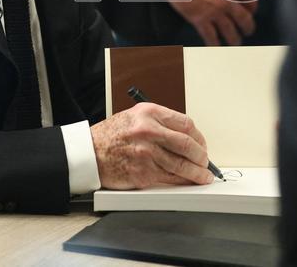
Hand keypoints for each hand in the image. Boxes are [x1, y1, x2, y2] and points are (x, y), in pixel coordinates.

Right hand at [91, 103, 213, 189]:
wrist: (90, 152)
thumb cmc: (112, 135)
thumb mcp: (136, 117)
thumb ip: (160, 123)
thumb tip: (187, 137)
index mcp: (150, 114)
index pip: (186, 124)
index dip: (199, 137)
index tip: (202, 145)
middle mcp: (149, 132)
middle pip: (187, 145)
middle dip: (202, 157)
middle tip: (206, 162)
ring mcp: (146, 154)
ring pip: (181, 165)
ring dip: (196, 173)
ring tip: (203, 176)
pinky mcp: (143, 173)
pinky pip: (169, 179)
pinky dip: (181, 182)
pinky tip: (186, 182)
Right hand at [160, 0, 257, 45]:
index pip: (252, 1)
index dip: (253, 9)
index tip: (251, 13)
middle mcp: (230, 0)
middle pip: (245, 21)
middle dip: (247, 29)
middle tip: (245, 33)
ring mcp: (215, 11)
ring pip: (230, 33)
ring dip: (233, 40)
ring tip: (233, 44)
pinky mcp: (199, 19)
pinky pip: (210, 37)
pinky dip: (214, 44)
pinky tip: (214, 47)